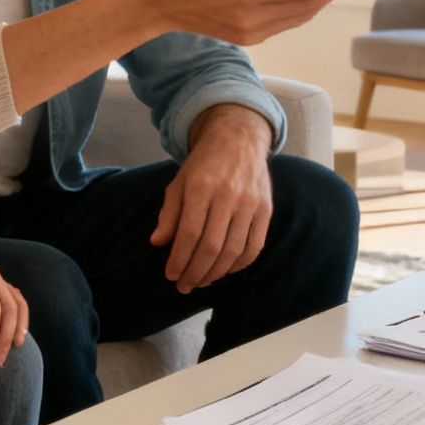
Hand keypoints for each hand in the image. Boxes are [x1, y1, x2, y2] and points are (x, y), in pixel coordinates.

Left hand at [152, 105, 274, 292]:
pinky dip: (239, 265)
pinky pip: (254, 246)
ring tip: (201, 281)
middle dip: (195, 272)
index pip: (189, 233)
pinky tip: (225, 270)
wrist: (238, 139)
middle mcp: (228, 195)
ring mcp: (250, 203)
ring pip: (234, 250)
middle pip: (212, 246)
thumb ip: (169, 213)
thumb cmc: (203, 164)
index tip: (171, 275)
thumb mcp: (179, 182)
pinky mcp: (266, 209)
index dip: (179, 259)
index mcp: (201, 187)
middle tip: (184, 286)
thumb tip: (158, 243)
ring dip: (216, 273)